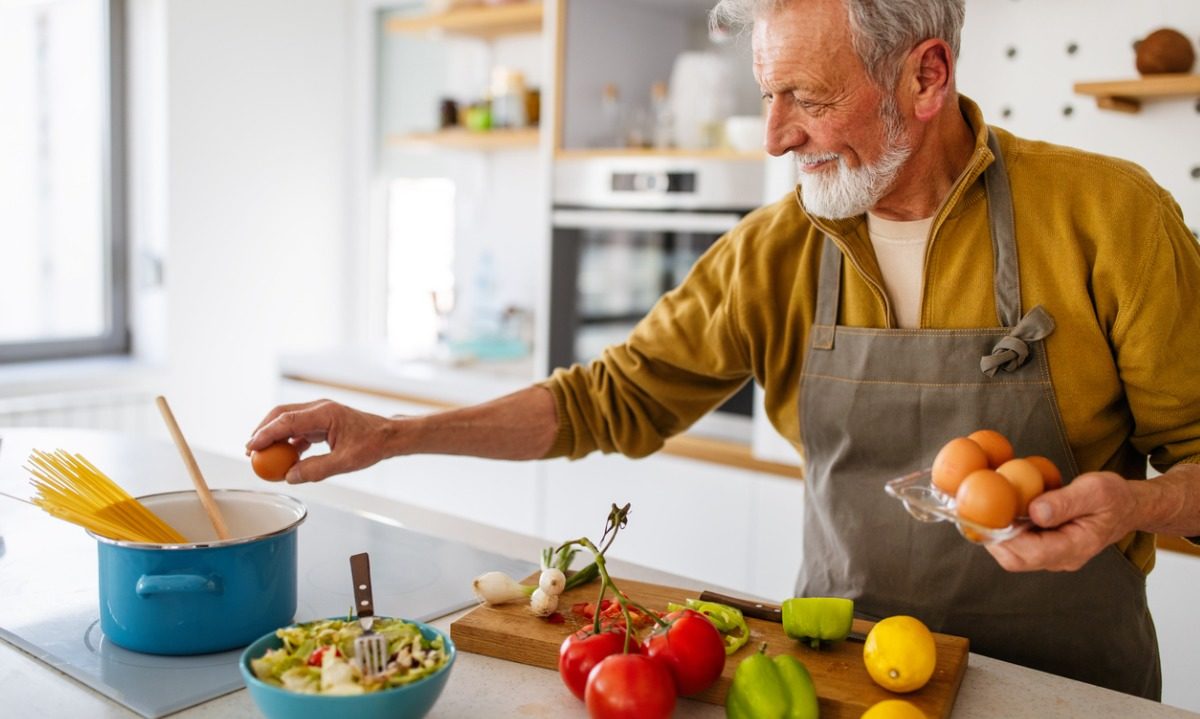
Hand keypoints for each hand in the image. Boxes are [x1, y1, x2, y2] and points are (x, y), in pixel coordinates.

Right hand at [245, 399, 397, 483]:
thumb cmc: (372, 444)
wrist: (388, 436)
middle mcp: (319, 409)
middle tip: (250, 451)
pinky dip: (287, 442)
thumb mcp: (346, 462)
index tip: (251, 448)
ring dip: (274, 436)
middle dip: (263, 431)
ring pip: (287, 421)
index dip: (266, 434)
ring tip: (262, 456)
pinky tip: (284, 458)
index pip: (287, 421)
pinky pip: (298, 429)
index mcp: (325, 413)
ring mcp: (319, 414)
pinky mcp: (321, 422)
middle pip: (281, 415)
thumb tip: (290, 477)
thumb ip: (317, 469)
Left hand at [986, 471, 1136, 571]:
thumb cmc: (1114, 497)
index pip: (1031, 553)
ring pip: (1015, 555)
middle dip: (992, 539)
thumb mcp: (1095, 491)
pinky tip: (996, 510)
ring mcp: (1055, 556)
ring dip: (996, 535)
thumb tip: (1034, 511)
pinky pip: (1020, 545)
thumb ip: (1065, 502)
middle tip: (973, 513)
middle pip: (1016, 560)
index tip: (983, 519)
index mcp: (1075, 548)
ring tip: (978, 511)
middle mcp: (1062, 558)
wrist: (1128, 507)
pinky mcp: (1048, 547)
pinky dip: (1005, 530)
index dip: (1003, 539)